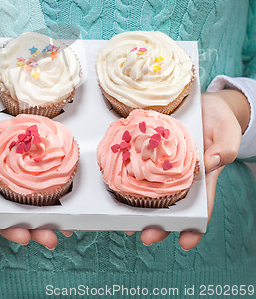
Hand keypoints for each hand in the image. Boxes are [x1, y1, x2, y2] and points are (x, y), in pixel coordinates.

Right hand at [0, 93, 70, 247]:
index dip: (9, 226)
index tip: (23, 237)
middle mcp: (2, 179)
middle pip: (21, 209)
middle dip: (37, 227)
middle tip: (54, 237)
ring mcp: (17, 167)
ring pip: (36, 194)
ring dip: (51, 210)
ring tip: (68, 224)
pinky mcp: (27, 151)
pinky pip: (42, 167)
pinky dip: (56, 178)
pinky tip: (70, 188)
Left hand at [127, 89, 248, 249]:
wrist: (206, 103)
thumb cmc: (221, 120)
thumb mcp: (228, 131)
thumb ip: (226, 148)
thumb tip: (213, 161)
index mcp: (204, 177)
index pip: (202, 206)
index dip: (194, 227)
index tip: (186, 242)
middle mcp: (183, 175)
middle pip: (171, 205)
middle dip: (159, 224)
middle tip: (144, 236)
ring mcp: (166, 165)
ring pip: (152, 191)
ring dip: (140, 208)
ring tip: (125, 220)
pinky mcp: (153, 151)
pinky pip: (141, 165)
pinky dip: (130, 177)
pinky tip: (117, 185)